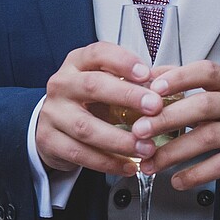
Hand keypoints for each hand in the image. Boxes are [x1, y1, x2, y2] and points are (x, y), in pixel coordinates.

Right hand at [35, 42, 164, 176]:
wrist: (53, 124)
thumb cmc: (88, 100)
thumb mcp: (107, 83)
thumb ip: (135, 81)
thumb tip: (170, 83)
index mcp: (78, 63)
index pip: (98, 53)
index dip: (123, 62)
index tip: (147, 74)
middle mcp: (62, 84)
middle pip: (93, 86)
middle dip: (127, 96)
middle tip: (154, 108)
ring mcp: (53, 113)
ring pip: (86, 127)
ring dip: (120, 140)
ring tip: (146, 147)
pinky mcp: (49, 140)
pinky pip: (81, 154)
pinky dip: (107, 162)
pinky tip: (128, 165)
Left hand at [134, 61, 219, 189]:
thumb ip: (195, 88)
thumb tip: (152, 78)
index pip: (206, 72)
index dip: (179, 77)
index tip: (152, 87)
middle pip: (202, 106)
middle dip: (166, 118)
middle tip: (139, 131)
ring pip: (208, 138)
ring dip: (174, 152)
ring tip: (150, 162)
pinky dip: (196, 174)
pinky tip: (178, 180)